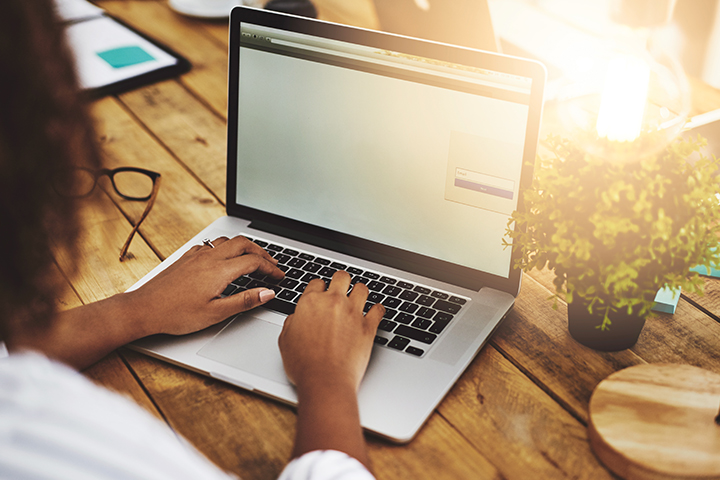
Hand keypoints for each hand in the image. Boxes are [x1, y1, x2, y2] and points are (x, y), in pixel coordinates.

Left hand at [129, 235, 283, 335]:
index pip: (254, 262)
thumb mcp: (216, 313)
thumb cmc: (176, 314)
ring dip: (244, 247)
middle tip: (271, 264)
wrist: (143, 308)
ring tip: (252, 258)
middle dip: (261, 252)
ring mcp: (196, 255)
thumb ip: (245, 301)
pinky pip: (211, 245)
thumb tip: (268, 293)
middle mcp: (209, 257)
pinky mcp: (186, 258)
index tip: (279, 276)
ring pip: (227, 241)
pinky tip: (223, 259)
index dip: (271, 268)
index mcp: (220, 270)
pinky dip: (225, 248)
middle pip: (243, 243)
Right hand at [278, 271, 383, 391]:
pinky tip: (375, 312)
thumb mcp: (285, 340)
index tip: (321, 293)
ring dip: (359, 292)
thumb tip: (297, 317)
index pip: (316, 282)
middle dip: (341, 281)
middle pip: (341, 277)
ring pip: (362, 288)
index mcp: (310, 302)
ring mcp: (353, 312)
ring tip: (358, 298)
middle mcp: (333, 302)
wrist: (325, 380)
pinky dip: (377, 310)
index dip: (318, 288)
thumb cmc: (304, 365)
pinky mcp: (368, 326)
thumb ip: (292, 322)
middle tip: (341, 289)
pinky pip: (378, 309)